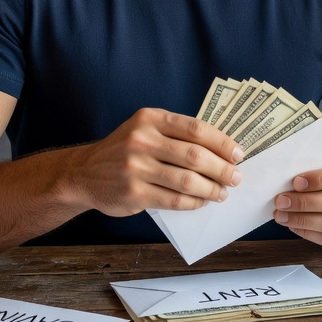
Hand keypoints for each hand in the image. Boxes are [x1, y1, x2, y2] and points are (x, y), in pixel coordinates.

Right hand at [76, 108, 241, 216]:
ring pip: (186, 180)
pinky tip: (202, 202)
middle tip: (236, 177)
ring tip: (222, 192)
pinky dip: (193, 202)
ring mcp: (135, 167)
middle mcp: (142, 140)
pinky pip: (173, 199)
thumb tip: (221, 149)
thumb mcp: (145, 129)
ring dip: (211, 188)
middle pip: (195, 155)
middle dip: (222, 169)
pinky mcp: (133, 193)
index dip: (222, 142)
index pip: (196, 128)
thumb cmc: (124, 150)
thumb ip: (176, 134)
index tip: (238, 153)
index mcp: (150, 119)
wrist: (83, 173)